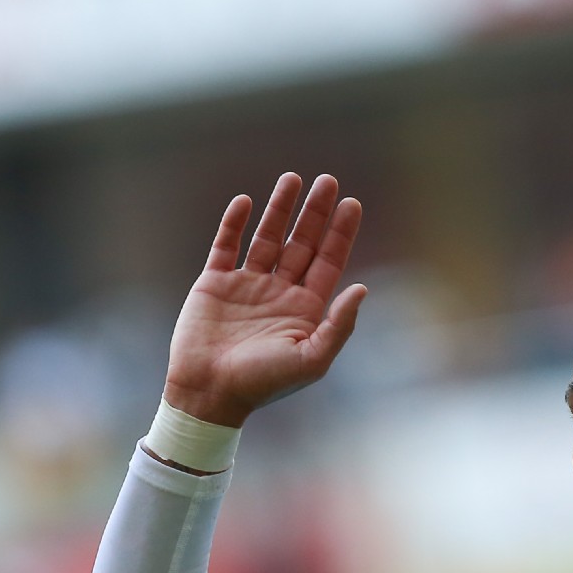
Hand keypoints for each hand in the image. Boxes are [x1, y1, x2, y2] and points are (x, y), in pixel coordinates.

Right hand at [162, 173, 367, 426]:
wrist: (209, 393)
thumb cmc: (264, 384)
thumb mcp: (311, 360)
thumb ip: (339, 325)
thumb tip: (363, 288)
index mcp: (306, 309)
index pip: (329, 262)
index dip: (341, 233)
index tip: (352, 204)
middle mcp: (280, 292)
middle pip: (303, 243)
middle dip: (316, 212)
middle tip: (328, 181)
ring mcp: (247, 286)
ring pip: (268, 237)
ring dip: (280, 209)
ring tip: (292, 178)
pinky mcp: (214, 283)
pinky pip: (226, 245)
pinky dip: (234, 222)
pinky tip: (245, 201)